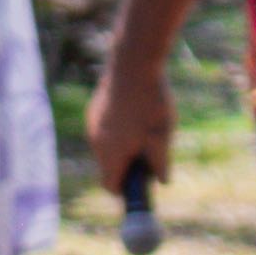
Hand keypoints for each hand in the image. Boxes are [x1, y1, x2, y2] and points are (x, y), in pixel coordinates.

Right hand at [86, 60, 175, 205]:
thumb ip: (160, 163)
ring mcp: (93, 125)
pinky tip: (137, 111)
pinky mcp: (95, 109)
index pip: (111, 186)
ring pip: (108, 146)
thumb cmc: (150, 103)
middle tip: (152, 154)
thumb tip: (162, 182)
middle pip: (109, 166)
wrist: (132, 64)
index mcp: (111, 154)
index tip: (143, 186)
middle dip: (129, 166)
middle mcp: (96, 143)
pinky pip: (106, 129)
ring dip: (124, 146)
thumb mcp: (161, 136)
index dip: (127, 191)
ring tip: (147, 127)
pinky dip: (119, 129)